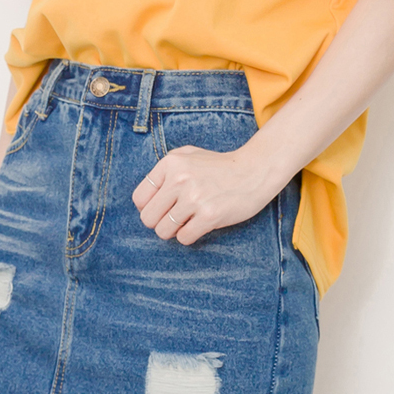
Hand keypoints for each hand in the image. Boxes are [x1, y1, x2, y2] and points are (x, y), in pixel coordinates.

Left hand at [131, 141, 280, 243]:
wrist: (254, 170)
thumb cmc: (219, 165)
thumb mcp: (187, 155)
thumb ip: (163, 171)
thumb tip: (142, 200)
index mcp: (171, 163)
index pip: (139, 198)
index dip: (148, 207)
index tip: (162, 208)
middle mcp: (180, 179)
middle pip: (148, 218)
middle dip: (159, 222)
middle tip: (174, 218)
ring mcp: (194, 198)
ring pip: (163, 231)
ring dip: (174, 231)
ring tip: (188, 221)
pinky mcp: (209, 215)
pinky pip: (183, 238)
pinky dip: (189, 236)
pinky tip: (200, 225)